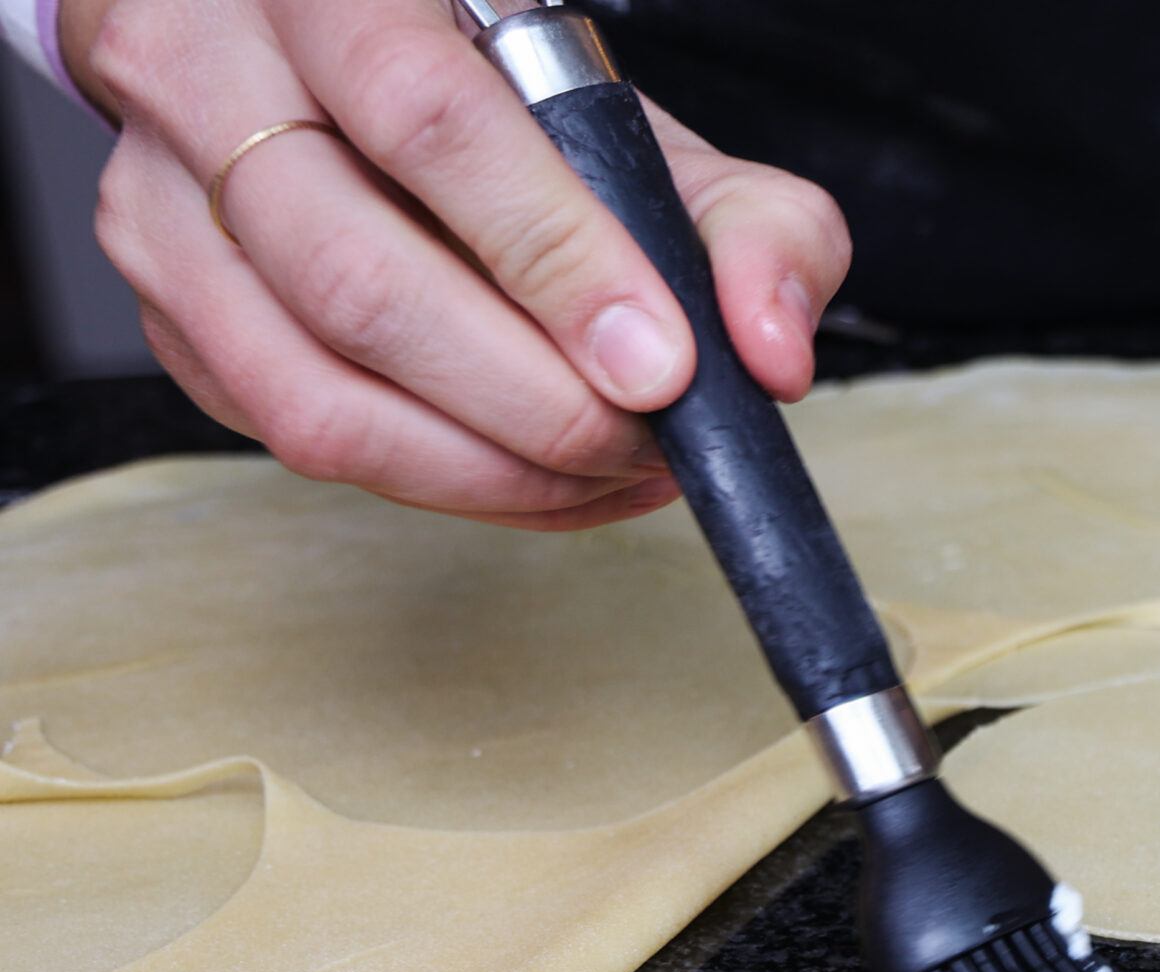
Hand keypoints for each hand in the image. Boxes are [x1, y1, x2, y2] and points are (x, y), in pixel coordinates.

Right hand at [61, 0, 850, 528]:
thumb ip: (747, 220)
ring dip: (488, 472)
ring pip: (308, 393)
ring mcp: (162, 205)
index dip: (554, 259)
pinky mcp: (169, 317)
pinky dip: (446, 487)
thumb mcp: (639, 124)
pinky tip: (542, 479)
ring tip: (610, 474)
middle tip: (645, 440)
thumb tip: (772, 349)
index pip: (428, 122)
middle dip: (533, 402)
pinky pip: (295, 440)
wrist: (344, 70)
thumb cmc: (498, 98)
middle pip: (358, 282)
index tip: (660, 362)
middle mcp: (206, 76)